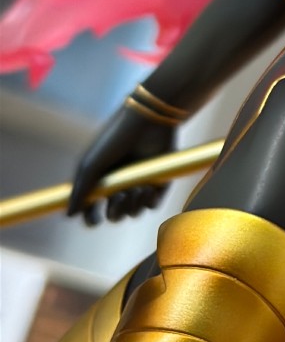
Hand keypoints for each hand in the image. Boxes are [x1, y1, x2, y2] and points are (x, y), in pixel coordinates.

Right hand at [67, 103, 174, 224]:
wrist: (147, 122)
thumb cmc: (115, 140)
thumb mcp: (91, 164)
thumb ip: (80, 191)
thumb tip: (69, 216)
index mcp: (101, 180)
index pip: (92, 208)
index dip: (91, 218)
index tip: (94, 220)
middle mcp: (119, 185)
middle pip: (114, 215)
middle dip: (116, 212)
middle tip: (120, 195)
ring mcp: (139, 184)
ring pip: (133, 212)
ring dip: (132, 205)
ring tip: (137, 187)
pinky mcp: (159, 183)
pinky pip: (152, 205)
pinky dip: (148, 201)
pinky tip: (148, 187)